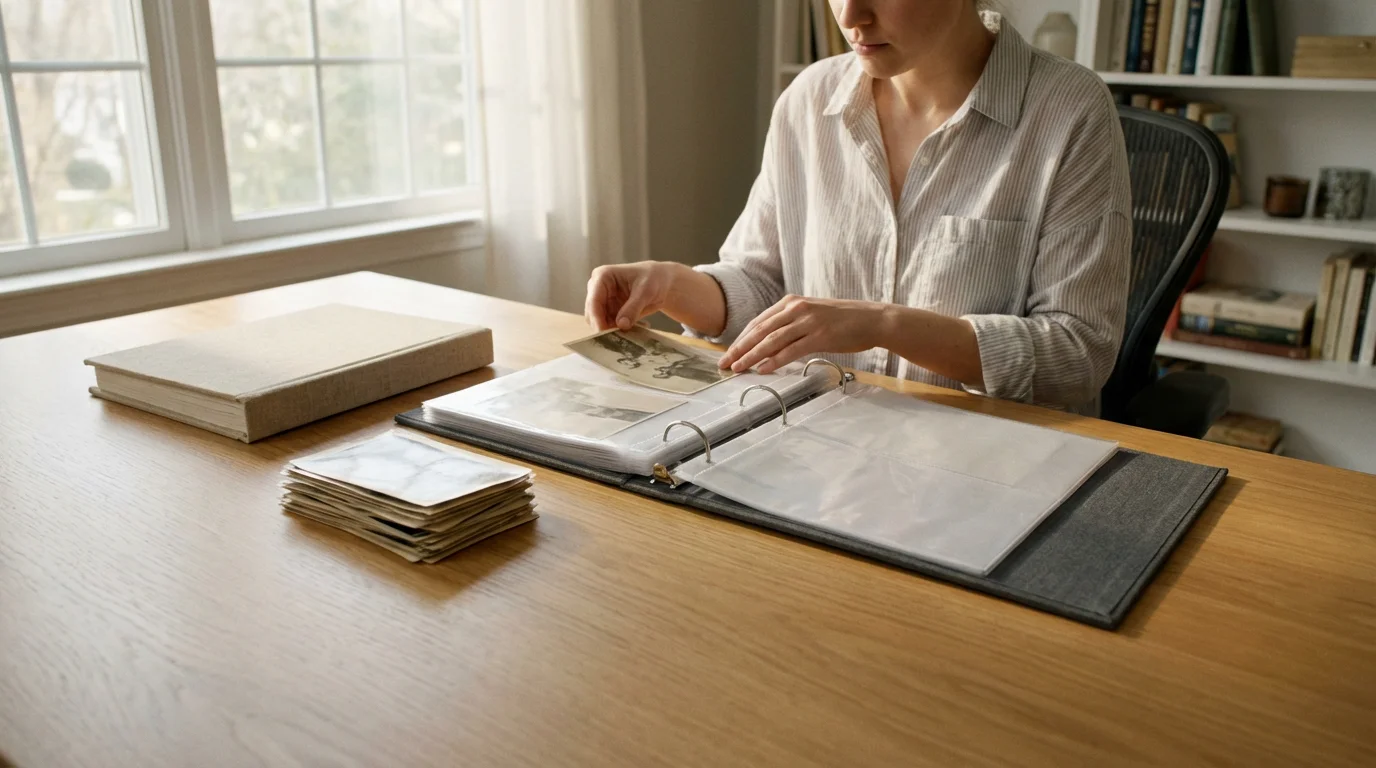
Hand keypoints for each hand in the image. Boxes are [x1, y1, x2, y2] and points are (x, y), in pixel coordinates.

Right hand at [584, 261, 680, 331]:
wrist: (661, 283)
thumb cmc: (653, 279)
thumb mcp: (645, 292)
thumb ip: (633, 308)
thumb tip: (621, 325)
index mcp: (602, 277)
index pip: (594, 300)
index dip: (597, 318)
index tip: (604, 333)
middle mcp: (597, 289)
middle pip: (592, 313)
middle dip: (603, 326)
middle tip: (619, 337)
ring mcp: (603, 301)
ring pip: (599, 322)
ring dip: (611, 330)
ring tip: (631, 332)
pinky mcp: (609, 312)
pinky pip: (608, 326)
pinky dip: (618, 331)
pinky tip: (634, 329)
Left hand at [720, 295, 888, 373]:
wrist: (872, 319)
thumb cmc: (843, 320)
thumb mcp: (812, 314)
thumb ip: (790, 323)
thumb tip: (769, 342)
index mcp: (791, 302)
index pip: (758, 322)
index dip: (741, 339)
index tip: (728, 354)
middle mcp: (796, 308)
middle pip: (760, 330)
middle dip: (740, 349)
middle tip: (725, 364)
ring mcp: (808, 321)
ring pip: (771, 340)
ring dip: (752, 356)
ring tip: (738, 369)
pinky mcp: (819, 335)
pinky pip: (791, 349)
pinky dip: (775, 360)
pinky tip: (763, 369)